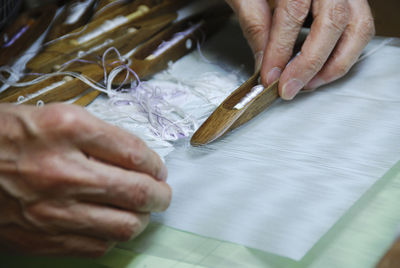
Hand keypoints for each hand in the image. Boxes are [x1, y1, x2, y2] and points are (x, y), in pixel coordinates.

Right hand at [0, 103, 170, 256]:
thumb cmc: (5, 135)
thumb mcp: (52, 116)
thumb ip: (98, 135)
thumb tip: (137, 158)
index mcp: (67, 129)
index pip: (135, 152)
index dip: (155, 164)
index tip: (158, 169)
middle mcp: (62, 170)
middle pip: (137, 192)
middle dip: (160, 195)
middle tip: (161, 193)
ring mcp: (52, 209)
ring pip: (124, 226)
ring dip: (142, 219)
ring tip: (141, 211)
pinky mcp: (41, 237)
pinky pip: (96, 246)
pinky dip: (113, 236)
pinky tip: (111, 224)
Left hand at [226, 0, 374, 99]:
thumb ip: (255, 24)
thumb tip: (264, 64)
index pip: (294, 13)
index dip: (281, 50)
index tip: (270, 77)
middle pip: (333, 21)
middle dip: (310, 63)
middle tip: (289, 88)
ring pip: (358, 28)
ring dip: (334, 64)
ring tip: (308, 84)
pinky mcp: (352, 3)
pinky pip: (360, 30)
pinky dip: (344, 56)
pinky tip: (320, 71)